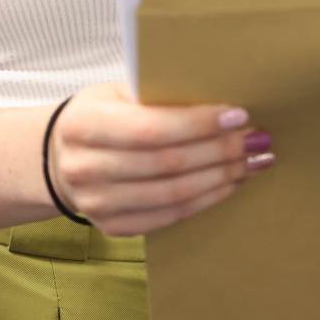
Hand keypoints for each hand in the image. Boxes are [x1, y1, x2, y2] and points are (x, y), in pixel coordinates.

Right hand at [48, 82, 274, 235]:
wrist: (61, 156)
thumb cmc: (104, 113)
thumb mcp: (121, 92)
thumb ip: (160, 94)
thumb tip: (223, 98)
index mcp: (85, 124)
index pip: (151, 128)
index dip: (199, 124)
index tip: (239, 116)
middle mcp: (85, 167)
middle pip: (168, 164)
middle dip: (220, 151)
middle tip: (258, 140)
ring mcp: (96, 204)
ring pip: (173, 194)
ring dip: (221, 177)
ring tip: (253, 162)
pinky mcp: (112, 227)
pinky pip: (169, 217)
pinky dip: (205, 200)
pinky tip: (229, 183)